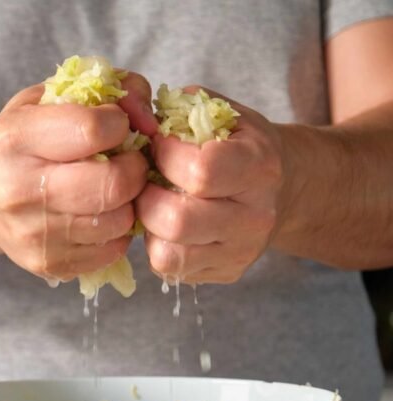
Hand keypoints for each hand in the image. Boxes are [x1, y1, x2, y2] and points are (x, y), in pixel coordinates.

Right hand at [0, 78, 150, 281]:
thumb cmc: (28, 139)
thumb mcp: (55, 97)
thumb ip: (113, 91)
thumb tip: (149, 121)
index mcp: (13, 140)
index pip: (92, 129)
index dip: (118, 124)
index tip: (112, 126)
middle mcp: (15, 190)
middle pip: (112, 184)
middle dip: (134, 168)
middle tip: (127, 161)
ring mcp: (32, 234)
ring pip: (119, 220)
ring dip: (129, 201)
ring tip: (113, 187)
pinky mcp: (49, 265)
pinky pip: (113, 249)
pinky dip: (118, 230)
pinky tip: (100, 213)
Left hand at [136, 87, 283, 283]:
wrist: (283, 186)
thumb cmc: (238, 143)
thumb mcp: (220, 113)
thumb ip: (180, 110)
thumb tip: (134, 120)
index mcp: (259, 167)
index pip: (199, 171)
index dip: (165, 155)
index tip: (160, 145)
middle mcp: (255, 216)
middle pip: (177, 221)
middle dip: (147, 197)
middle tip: (147, 181)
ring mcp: (241, 251)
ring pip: (168, 254)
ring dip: (148, 226)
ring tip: (154, 203)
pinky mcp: (225, 273)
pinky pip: (170, 268)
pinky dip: (156, 245)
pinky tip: (165, 223)